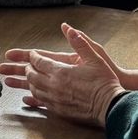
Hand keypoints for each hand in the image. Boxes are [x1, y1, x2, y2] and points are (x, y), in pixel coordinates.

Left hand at [0, 23, 129, 126]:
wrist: (110, 106)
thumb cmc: (104, 82)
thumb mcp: (94, 58)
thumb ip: (80, 42)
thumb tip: (68, 28)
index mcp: (61, 71)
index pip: (39, 61)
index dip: (33, 56)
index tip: (31, 54)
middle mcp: (54, 85)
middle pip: (32, 75)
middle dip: (28, 69)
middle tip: (27, 66)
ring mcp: (55, 99)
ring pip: (34, 89)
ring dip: (29, 82)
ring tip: (29, 78)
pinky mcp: (59, 110)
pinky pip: (40, 102)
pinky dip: (33, 97)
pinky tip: (28, 97)